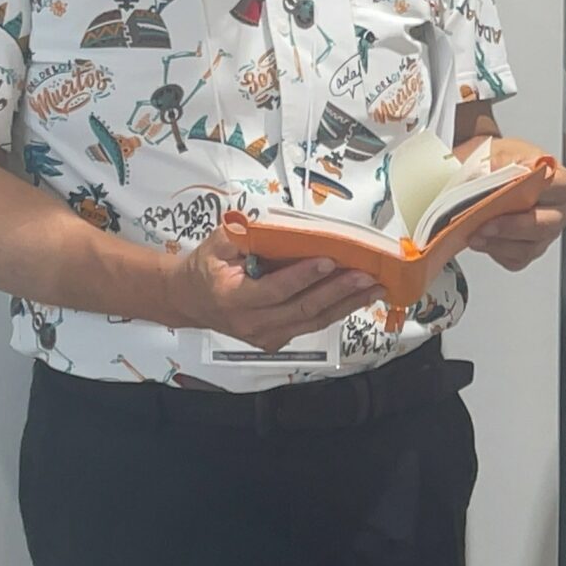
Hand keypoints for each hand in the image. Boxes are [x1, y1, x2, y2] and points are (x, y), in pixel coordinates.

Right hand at [166, 227, 378, 351]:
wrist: (190, 300)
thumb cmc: (206, 267)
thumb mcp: (217, 243)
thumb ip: (245, 235)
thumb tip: (282, 224)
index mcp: (233, 298)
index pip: (274, 289)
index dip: (303, 276)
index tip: (329, 261)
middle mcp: (252, 324)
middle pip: (302, 308)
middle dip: (338, 291)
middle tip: (367, 276)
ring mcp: (266, 336)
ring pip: (313, 320)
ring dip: (347, 304)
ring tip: (374, 288)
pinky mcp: (278, 340)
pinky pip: (311, 324)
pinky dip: (337, 310)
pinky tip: (358, 298)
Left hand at [466, 136, 565, 271]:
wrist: (486, 174)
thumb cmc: (501, 163)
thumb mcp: (500, 152)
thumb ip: (501, 162)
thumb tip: (496, 171)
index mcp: (560, 181)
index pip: (558, 186)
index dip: (535, 191)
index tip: (513, 191)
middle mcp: (558, 210)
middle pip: (544, 225)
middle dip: (512, 227)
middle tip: (487, 223)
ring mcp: (545, 234)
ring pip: (528, 247)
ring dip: (499, 243)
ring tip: (477, 235)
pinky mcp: (529, 249)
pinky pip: (516, 259)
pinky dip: (496, 252)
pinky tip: (481, 241)